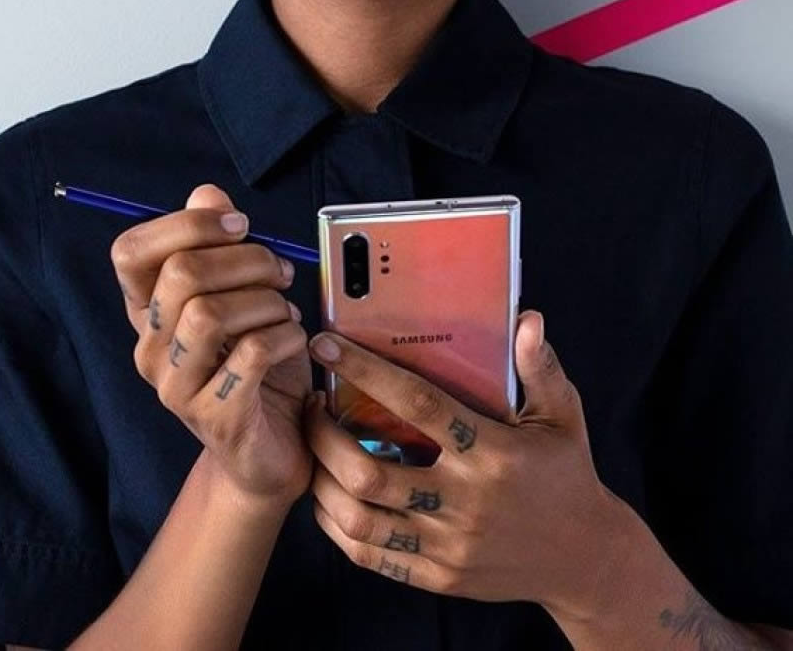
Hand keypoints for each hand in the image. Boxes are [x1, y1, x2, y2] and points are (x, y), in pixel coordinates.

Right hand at [111, 183, 312, 508]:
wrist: (272, 448)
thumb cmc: (259, 365)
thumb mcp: (244, 297)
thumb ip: (222, 245)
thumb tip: (207, 193)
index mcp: (149, 312)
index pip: (130, 251)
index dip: (186, 224)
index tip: (240, 226)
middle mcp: (151, 348)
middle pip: (180, 275)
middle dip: (246, 261)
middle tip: (279, 274)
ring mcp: (176, 387)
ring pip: (210, 315)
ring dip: (265, 303)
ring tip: (286, 313)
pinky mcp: (214, 418)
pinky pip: (250, 355)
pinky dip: (285, 337)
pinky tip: (295, 342)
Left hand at [302, 311, 625, 618]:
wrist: (586, 560)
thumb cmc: (567, 475)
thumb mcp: (563, 417)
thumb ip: (539, 368)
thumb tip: (528, 319)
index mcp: (492, 454)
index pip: (417, 405)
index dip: (365, 372)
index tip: (327, 346)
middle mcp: (464, 502)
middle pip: (369, 471)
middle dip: (323, 434)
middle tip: (310, 405)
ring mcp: (448, 546)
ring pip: (359, 518)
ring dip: (321, 479)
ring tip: (313, 446)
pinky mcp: (438, 577)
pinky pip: (370, 555)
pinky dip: (336, 525)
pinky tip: (328, 496)